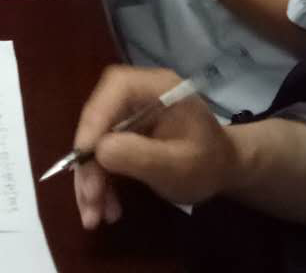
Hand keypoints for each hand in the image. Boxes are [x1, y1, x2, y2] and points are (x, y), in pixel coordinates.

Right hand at [72, 66, 236, 229]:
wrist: (223, 170)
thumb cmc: (208, 164)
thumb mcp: (178, 165)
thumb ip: (141, 155)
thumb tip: (99, 150)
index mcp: (158, 87)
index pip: (115, 88)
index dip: (94, 120)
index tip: (82, 158)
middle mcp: (139, 94)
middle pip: (99, 118)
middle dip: (89, 163)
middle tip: (89, 202)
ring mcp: (131, 113)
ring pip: (96, 141)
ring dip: (91, 180)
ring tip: (95, 217)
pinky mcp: (125, 133)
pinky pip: (103, 154)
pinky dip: (101, 182)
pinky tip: (108, 209)